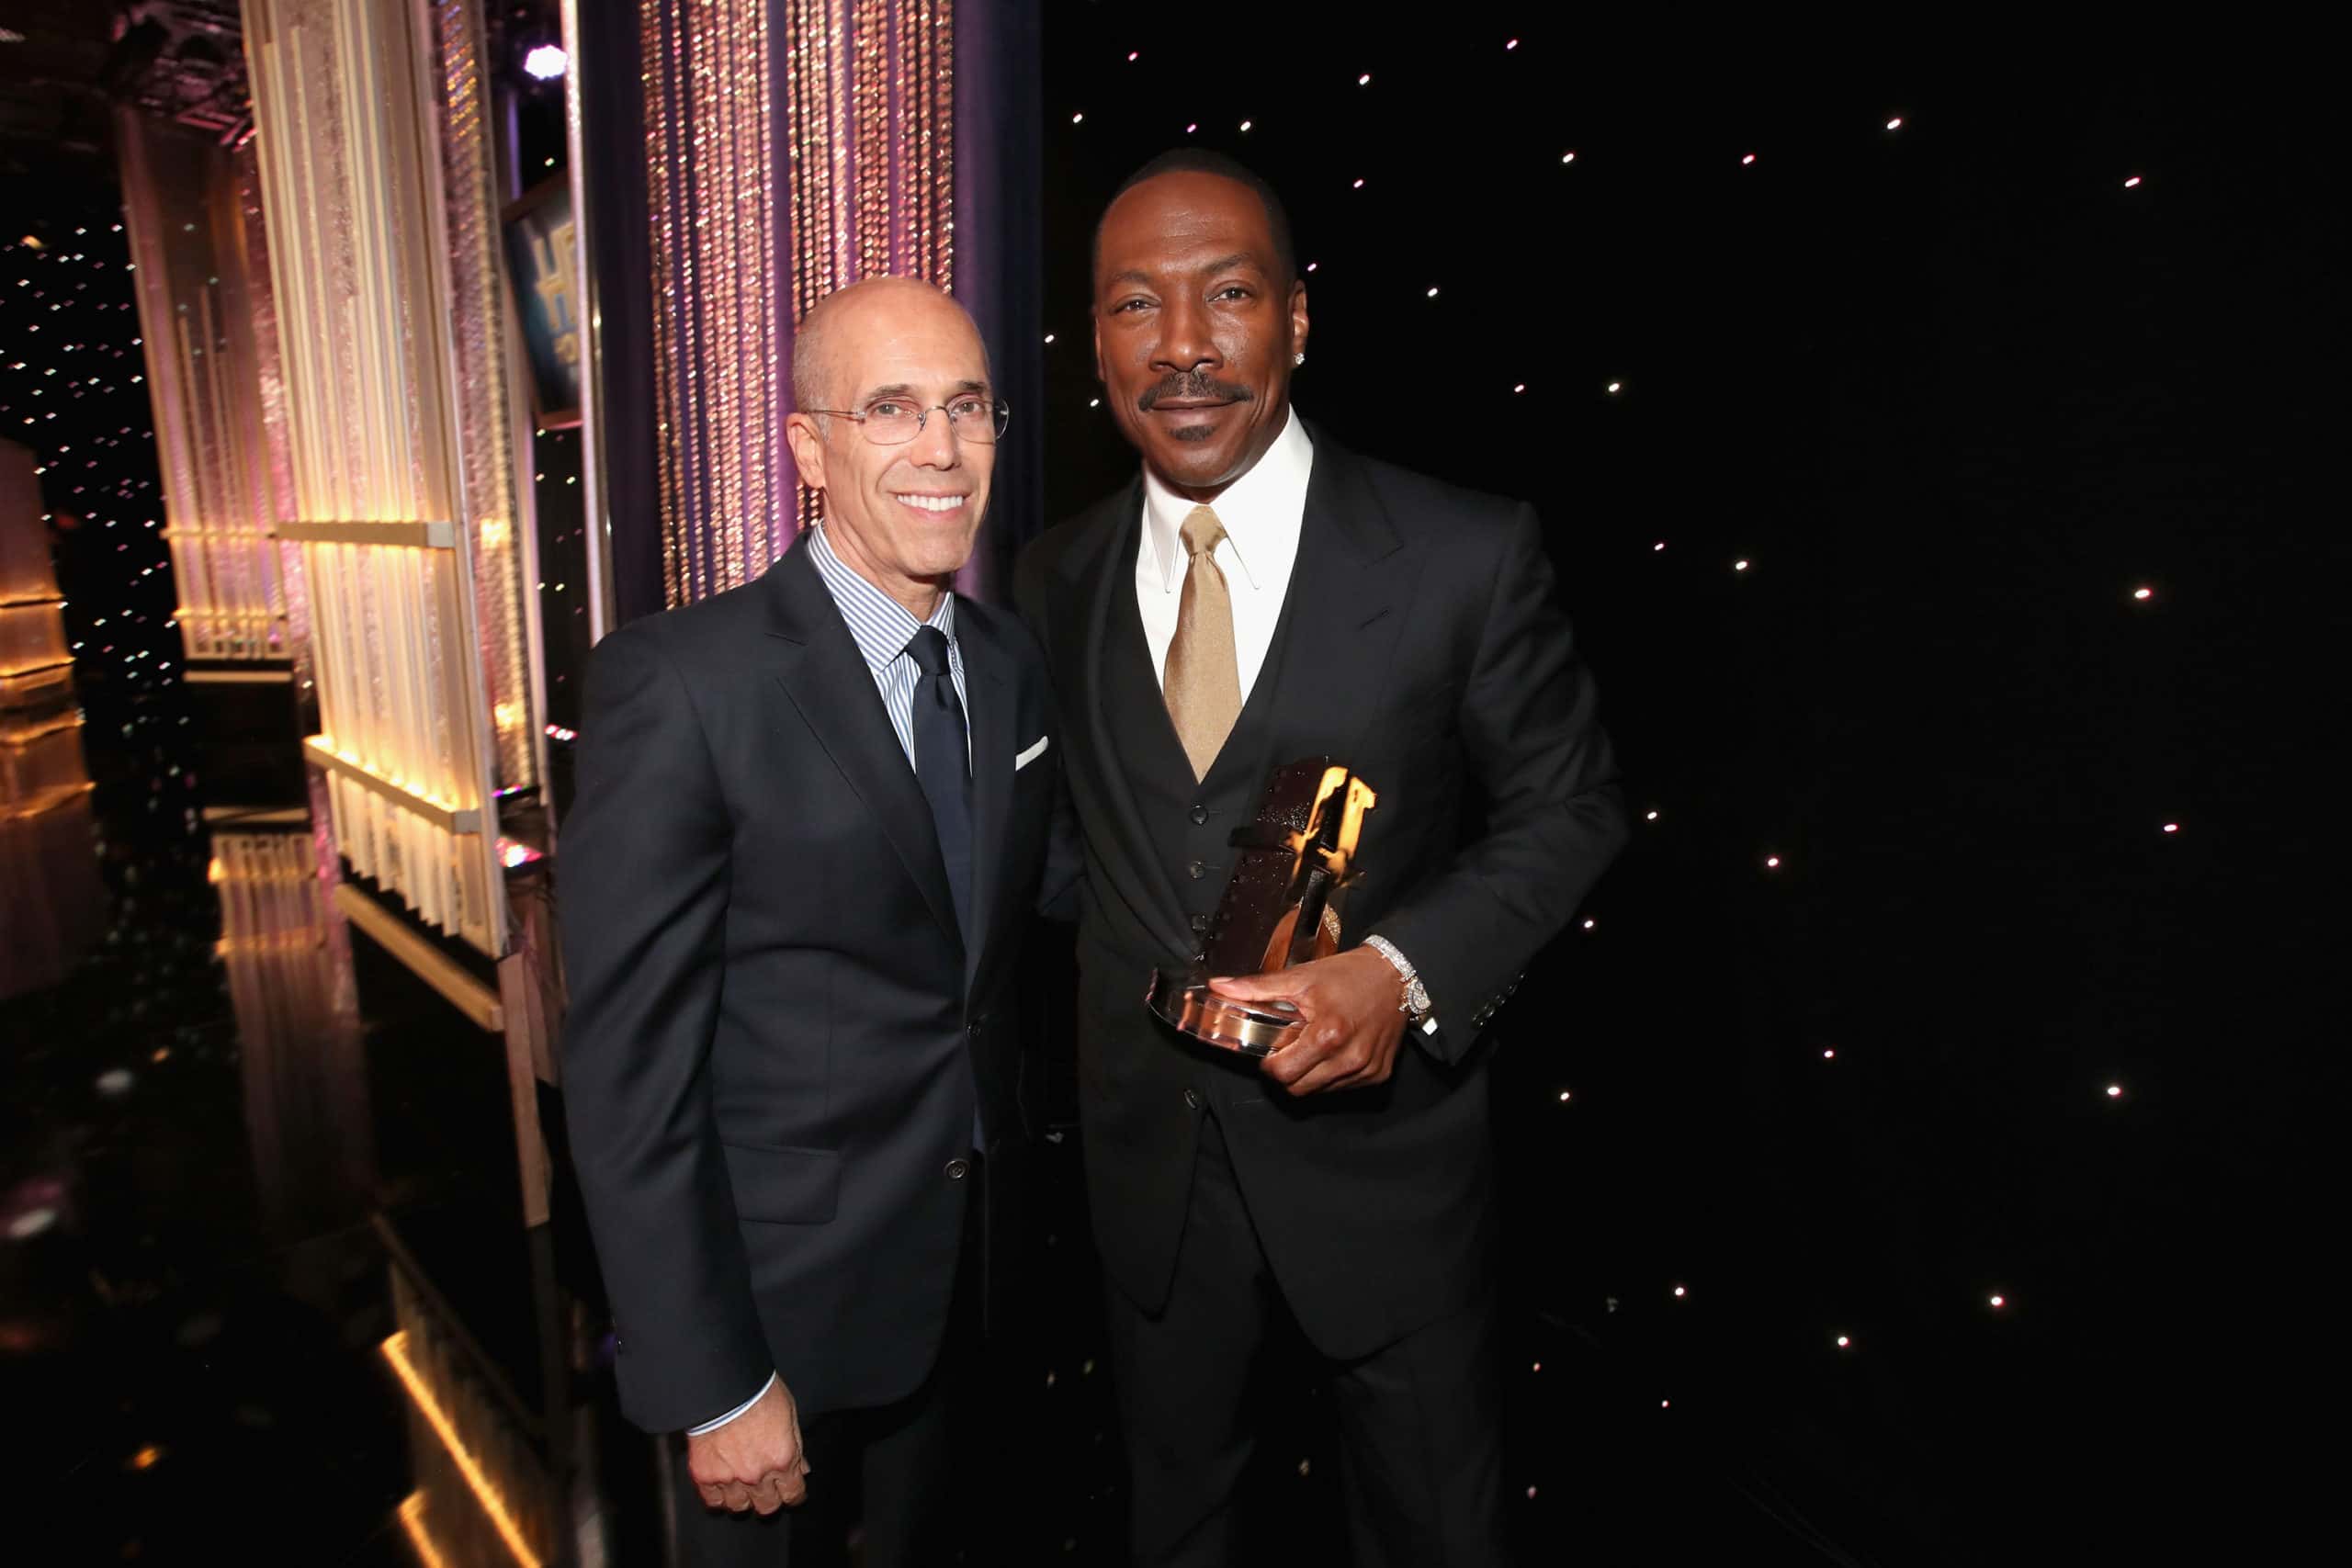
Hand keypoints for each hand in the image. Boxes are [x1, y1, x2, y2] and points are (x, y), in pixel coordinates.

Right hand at [687, 1376, 808, 1514]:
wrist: (722, 1383)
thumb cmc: (758, 1391)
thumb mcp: (790, 1413)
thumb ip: (796, 1446)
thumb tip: (801, 1467)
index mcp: (782, 1459)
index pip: (793, 1494)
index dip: (794, 1494)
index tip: (791, 1493)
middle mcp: (756, 1474)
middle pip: (767, 1506)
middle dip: (770, 1498)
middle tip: (767, 1489)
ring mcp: (729, 1477)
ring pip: (739, 1507)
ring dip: (743, 1499)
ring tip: (742, 1486)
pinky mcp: (704, 1474)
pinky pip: (712, 1500)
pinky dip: (718, 1497)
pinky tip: (722, 1487)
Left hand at [1209, 948, 1408, 1096]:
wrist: (1396, 974)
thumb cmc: (1349, 975)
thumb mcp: (1300, 977)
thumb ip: (1257, 988)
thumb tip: (1219, 987)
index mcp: (1327, 1034)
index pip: (1283, 1073)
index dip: (1270, 1064)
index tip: (1272, 1050)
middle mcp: (1349, 1058)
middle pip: (1299, 1088)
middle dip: (1287, 1072)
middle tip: (1290, 1048)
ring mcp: (1366, 1070)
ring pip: (1320, 1091)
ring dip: (1310, 1075)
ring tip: (1313, 1046)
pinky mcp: (1379, 1075)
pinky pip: (1343, 1087)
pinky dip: (1333, 1074)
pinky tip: (1335, 1050)